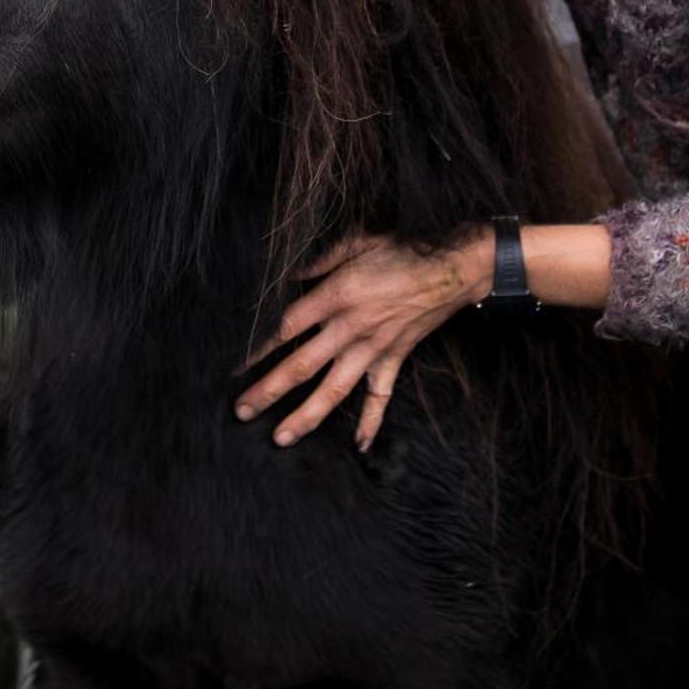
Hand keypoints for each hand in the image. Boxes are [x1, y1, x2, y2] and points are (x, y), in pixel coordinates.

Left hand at [236, 226, 492, 451]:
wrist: (452, 268)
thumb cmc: (402, 249)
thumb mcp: (356, 242)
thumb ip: (320, 261)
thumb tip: (289, 275)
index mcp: (337, 296)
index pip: (287, 327)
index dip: (259, 347)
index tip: (237, 364)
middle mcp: (350, 329)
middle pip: (300, 366)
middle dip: (268, 391)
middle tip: (241, 411)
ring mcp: (372, 350)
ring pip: (333, 391)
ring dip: (305, 416)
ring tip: (281, 438)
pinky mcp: (393, 360)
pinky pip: (380, 397)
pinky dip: (371, 423)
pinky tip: (359, 446)